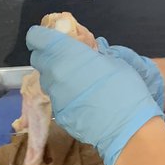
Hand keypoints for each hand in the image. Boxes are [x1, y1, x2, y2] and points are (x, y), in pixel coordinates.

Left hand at [27, 25, 162, 164]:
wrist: (126, 128)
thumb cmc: (125, 89)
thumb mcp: (115, 62)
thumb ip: (94, 54)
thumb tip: (87, 54)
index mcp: (67, 55)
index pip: (37, 38)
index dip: (42, 35)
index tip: (51, 37)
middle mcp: (54, 74)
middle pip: (39, 59)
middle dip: (48, 55)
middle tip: (66, 58)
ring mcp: (55, 96)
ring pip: (47, 80)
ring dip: (56, 76)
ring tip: (77, 82)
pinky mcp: (59, 114)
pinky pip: (56, 99)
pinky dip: (64, 95)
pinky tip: (82, 101)